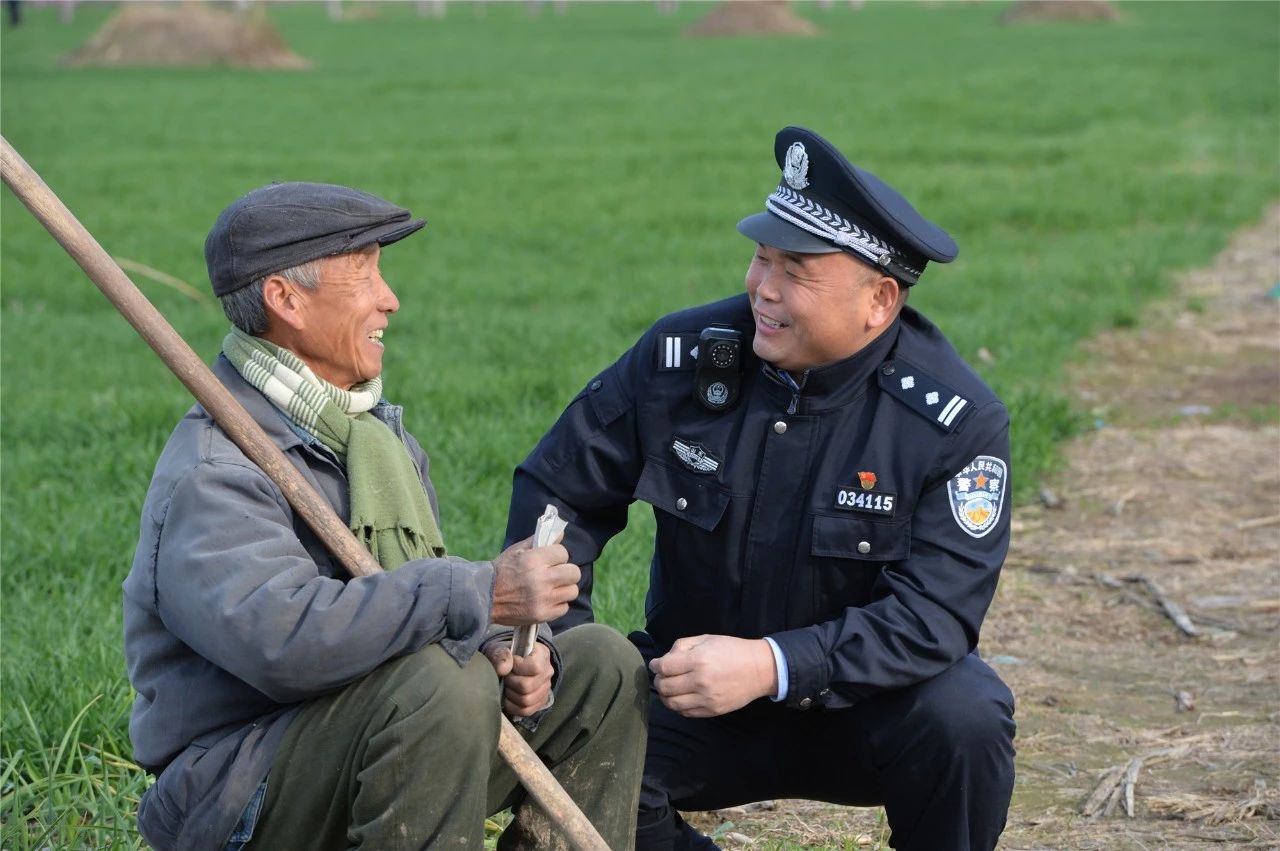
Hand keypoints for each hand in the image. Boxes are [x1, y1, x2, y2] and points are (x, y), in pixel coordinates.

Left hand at [483, 641, 554, 716]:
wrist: (509, 663)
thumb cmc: (506, 655)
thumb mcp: (499, 649)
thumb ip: (501, 656)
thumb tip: (502, 669)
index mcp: (542, 654)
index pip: (534, 667)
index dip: (518, 667)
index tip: (511, 663)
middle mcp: (548, 671)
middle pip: (527, 686)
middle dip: (510, 682)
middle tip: (506, 677)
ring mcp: (546, 688)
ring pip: (526, 700)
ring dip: (511, 694)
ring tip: (507, 686)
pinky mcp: (540, 701)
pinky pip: (526, 711)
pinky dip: (513, 707)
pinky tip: (509, 697)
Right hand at [490, 536, 580, 625]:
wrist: (484, 598)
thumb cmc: (501, 571)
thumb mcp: (516, 551)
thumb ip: (539, 541)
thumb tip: (561, 534)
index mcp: (534, 560)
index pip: (563, 553)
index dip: (557, 556)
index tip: (550, 560)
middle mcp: (541, 579)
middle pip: (574, 572)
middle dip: (566, 571)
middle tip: (556, 573)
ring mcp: (543, 599)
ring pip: (572, 590)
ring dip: (564, 588)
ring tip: (552, 587)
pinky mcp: (543, 615)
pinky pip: (564, 607)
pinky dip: (558, 604)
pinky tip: (547, 600)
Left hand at [649, 634, 777, 717]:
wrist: (759, 669)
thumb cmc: (731, 650)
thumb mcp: (706, 638)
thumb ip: (682, 646)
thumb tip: (663, 660)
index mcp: (698, 660)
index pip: (664, 667)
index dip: (655, 665)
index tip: (655, 664)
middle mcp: (701, 681)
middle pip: (665, 687)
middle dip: (658, 681)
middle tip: (661, 676)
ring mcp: (706, 699)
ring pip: (672, 703)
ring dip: (665, 696)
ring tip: (668, 688)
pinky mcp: (712, 710)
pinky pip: (686, 713)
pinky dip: (677, 706)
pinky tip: (681, 697)